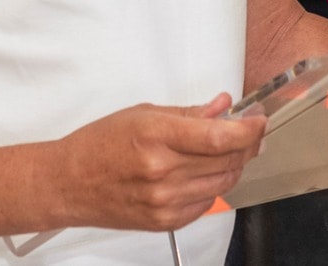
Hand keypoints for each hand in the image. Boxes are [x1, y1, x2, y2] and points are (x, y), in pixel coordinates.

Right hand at [46, 93, 264, 231]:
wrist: (70, 183)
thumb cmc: (99, 145)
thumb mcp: (143, 113)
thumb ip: (189, 113)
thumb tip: (222, 107)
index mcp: (156, 137)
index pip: (219, 136)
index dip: (248, 129)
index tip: (258, 121)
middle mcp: (162, 172)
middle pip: (227, 160)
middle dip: (246, 144)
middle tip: (249, 132)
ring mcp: (165, 201)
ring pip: (223, 183)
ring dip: (233, 165)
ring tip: (226, 150)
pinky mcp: (166, 221)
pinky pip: (208, 203)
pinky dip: (214, 186)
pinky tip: (202, 173)